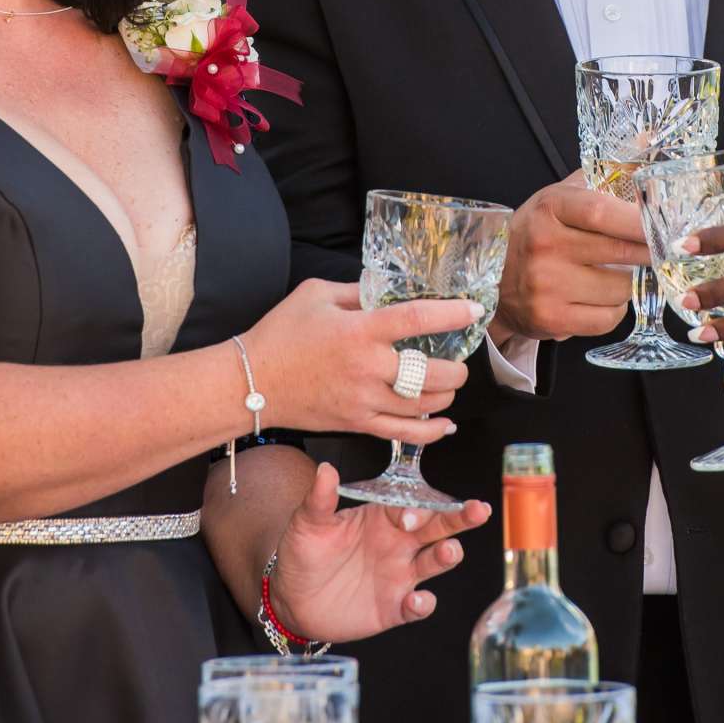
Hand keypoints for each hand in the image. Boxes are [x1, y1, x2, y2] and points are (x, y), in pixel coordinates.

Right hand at [239, 281, 476, 442]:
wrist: (249, 382)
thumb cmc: (280, 334)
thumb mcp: (316, 294)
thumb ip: (358, 291)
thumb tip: (388, 289)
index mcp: (359, 331)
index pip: (416, 319)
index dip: (451, 313)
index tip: (474, 309)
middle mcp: (367, 368)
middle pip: (431, 373)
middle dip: (457, 368)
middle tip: (460, 360)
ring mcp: (363, 401)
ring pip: (423, 406)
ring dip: (447, 395)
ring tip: (450, 384)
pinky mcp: (356, 423)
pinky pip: (403, 433)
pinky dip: (430, 431)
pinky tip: (444, 424)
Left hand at [269, 463, 491, 640]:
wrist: (292, 599)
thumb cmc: (304, 554)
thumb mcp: (307, 524)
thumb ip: (320, 499)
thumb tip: (325, 469)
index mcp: (382, 518)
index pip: (410, 505)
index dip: (416, 508)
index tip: (410, 516)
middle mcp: (398, 543)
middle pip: (437, 527)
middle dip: (460, 518)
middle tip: (479, 509)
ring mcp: (399, 575)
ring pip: (434, 562)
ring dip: (447, 556)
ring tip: (449, 551)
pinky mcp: (394, 607)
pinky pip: (417, 606)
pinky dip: (422, 604)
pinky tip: (418, 600)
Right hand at [493, 172, 648, 342]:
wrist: (493, 280)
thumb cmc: (539, 233)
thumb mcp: (563, 196)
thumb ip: (606, 171)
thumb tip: (646, 139)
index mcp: (549, 208)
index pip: (601, 211)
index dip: (638, 219)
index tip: (663, 224)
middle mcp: (545, 246)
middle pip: (621, 251)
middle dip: (649, 252)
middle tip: (659, 249)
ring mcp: (547, 286)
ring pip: (621, 288)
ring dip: (627, 282)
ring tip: (611, 274)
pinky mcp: (552, 319)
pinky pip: (608, 318)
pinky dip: (612, 310)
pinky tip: (597, 297)